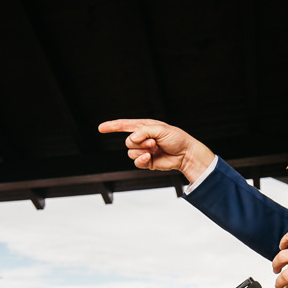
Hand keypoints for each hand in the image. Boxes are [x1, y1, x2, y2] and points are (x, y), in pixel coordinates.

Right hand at [97, 119, 214, 181]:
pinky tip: (149, 158)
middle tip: (153, 143)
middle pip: (127, 141)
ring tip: (155, 149)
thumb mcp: (161, 129)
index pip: (124, 125)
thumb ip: (144, 131)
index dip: (112, 126)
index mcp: (145, 127)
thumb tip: (132, 138)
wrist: (186, 154)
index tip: (101, 128)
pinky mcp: (146, 162)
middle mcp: (143, 138)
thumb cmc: (177, 139)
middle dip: (139, 142)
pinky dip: (141, 160)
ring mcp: (143, 150)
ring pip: (131, 152)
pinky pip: (136, 162)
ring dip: (142, 151)